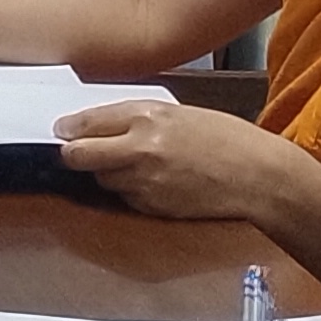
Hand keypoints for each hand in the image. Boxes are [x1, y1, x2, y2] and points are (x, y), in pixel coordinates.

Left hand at [54, 98, 299, 228]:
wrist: (258, 176)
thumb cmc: (227, 139)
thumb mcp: (182, 114)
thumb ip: (141, 118)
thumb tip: (102, 126)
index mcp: (148, 115)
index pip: (88, 123)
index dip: (69, 129)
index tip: (62, 132)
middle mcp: (140, 148)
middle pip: (79, 156)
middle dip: (72, 156)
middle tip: (74, 154)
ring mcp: (145, 181)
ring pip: (102, 180)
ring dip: (106, 174)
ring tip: (131, 166)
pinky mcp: (153, 207)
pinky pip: (126, 199)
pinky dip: (130, 192)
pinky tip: (152, 183)